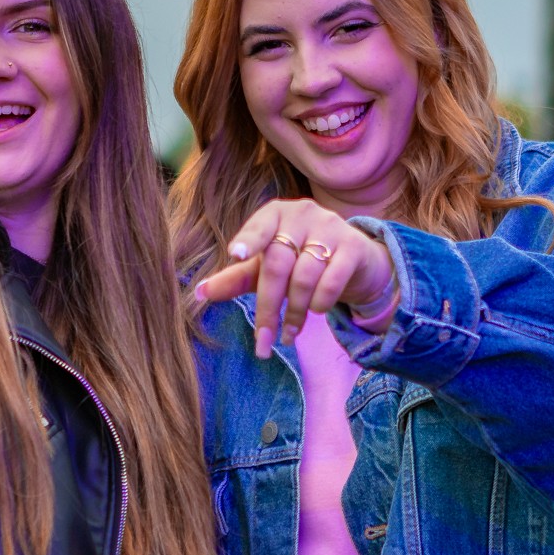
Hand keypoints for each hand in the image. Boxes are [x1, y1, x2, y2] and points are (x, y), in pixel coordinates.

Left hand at [193, 198, 397, 358]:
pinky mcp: (353, 246)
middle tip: (263, 341)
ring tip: (290, 333)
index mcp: (275, 214)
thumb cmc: (301, 259)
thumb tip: (199, 293)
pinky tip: (317, 312)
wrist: (354, 259)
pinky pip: (332, 279)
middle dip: (269, 307)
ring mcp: (330, 227)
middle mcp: (303, 214)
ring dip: (296, 311)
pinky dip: (321, 302)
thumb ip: (237, 277)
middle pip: (278, 264)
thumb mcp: (268, 266)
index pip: (259, 227)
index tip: (235, 254)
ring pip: (305, 276)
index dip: (248, 240)